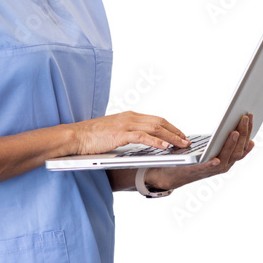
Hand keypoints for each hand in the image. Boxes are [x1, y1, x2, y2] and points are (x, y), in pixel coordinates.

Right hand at [69, 110, 189, 154]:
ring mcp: (125, 124)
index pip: (156, 119)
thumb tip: (140, 141)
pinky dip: (156, 141)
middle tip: (186, 140)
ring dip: (171, 137)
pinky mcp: (120, 134)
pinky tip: (165, 147)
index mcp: (129, 116)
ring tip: (182, 145)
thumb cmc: (91, 136)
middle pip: (160, 122)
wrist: (75, 136)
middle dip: (176, 131)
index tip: (180, 135)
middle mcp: (130, 117)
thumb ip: (128, 133)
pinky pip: (143, 137)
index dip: (171, 127)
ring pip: (155, 128)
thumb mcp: (114, 132)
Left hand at [145, 113, 254, 190]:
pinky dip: (214, 164)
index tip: (251, 117)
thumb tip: (232, 122)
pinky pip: (208, 168)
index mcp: (228, 158)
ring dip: (231, 144)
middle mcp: (224, 165)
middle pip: (238, 150)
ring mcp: (212, 169)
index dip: (248, 131)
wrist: (171, 174)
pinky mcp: (198, 171)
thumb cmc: (192, 158)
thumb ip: (222, 140)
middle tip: (245, 117)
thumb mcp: (211, 147)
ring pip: (227, 157)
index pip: (243, 144)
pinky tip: (217, 159)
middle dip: (243, 133)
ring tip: (234, 131)